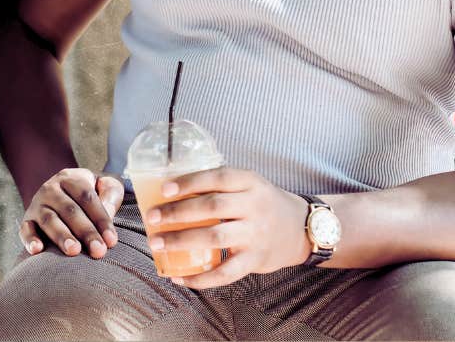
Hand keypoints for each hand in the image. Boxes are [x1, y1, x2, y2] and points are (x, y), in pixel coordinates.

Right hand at [21, 168, 124, 258]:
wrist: (68, 194)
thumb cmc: (94, 194)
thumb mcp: (106, 186)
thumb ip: (110, 195)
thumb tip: (108, 212)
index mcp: (71, 178)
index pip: (87, 197)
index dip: (100, 219)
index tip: (112, 240)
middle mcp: (51, 189)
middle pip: (69, 210)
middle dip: (85, 232)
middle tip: (98, 251)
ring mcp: (37, 204)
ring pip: (48, 220)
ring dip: (61, 236)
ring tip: (74, 251)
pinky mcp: (28, 219)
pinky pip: (25, 229)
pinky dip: (30, 239)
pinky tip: (37, 250)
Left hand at [143, 167, 311, 288]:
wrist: (302, 229)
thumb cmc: (263, 204)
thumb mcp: (250, 185)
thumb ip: (220, 186)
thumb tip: (169, 192)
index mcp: (251, 182)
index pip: (217, 177)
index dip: (190, 182)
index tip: (164, 189)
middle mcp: (255, 206)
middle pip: (212, 207)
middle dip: (177, 212)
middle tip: (152, 218)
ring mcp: (256, 234)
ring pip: (215, 237)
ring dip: (182, 241)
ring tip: (157, 244)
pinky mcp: (256, 260)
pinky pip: (226, 273)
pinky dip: (200, 278)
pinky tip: (179, 277)